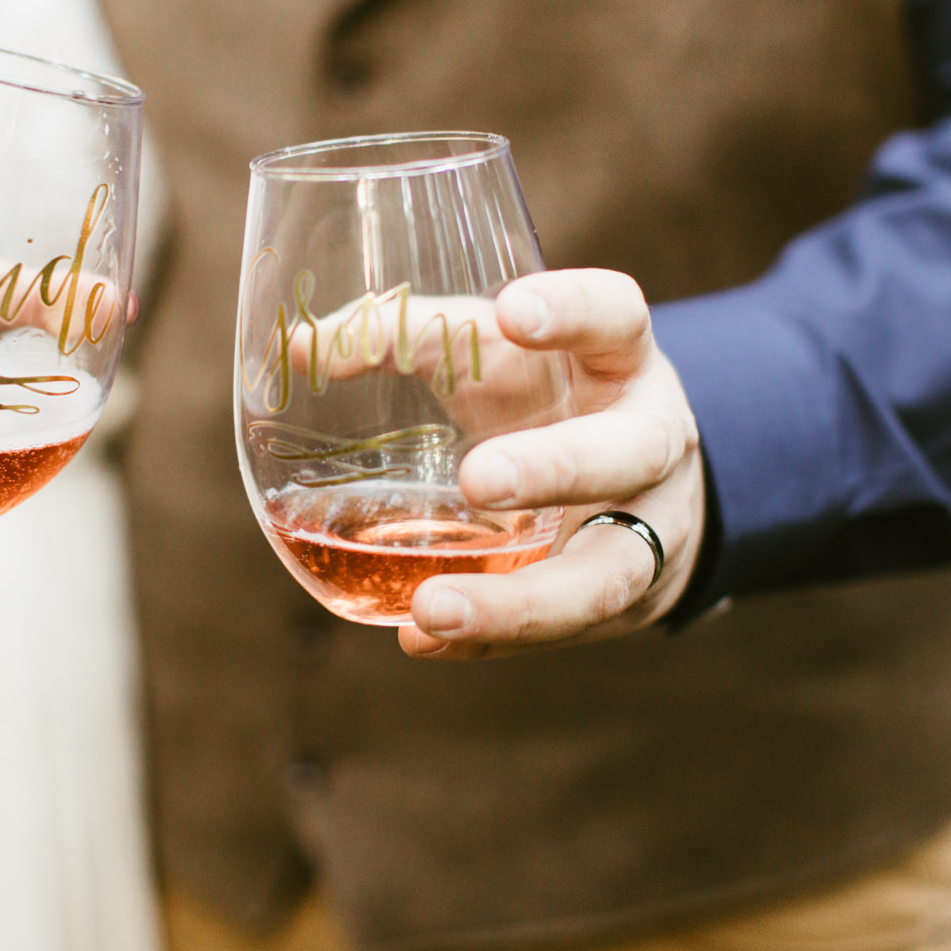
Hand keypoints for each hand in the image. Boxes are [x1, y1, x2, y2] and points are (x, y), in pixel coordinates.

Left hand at [399, 269, 704, 659]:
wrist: (639, 491)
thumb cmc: (546, 400)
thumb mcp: (493, 356)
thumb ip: (408, 339)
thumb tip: (301, 350)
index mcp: (620, 361)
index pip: (618, 317)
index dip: (576, 310)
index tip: (514, 312)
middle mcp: (650, 445)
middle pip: (628, 453)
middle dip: (557, 468)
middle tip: (480, 480)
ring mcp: (645, 533)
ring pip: (605, 576)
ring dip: (519, 600)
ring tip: (433, 610)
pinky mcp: (620, 606)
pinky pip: (559, 634)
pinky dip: (487, 640)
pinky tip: (422, 640)